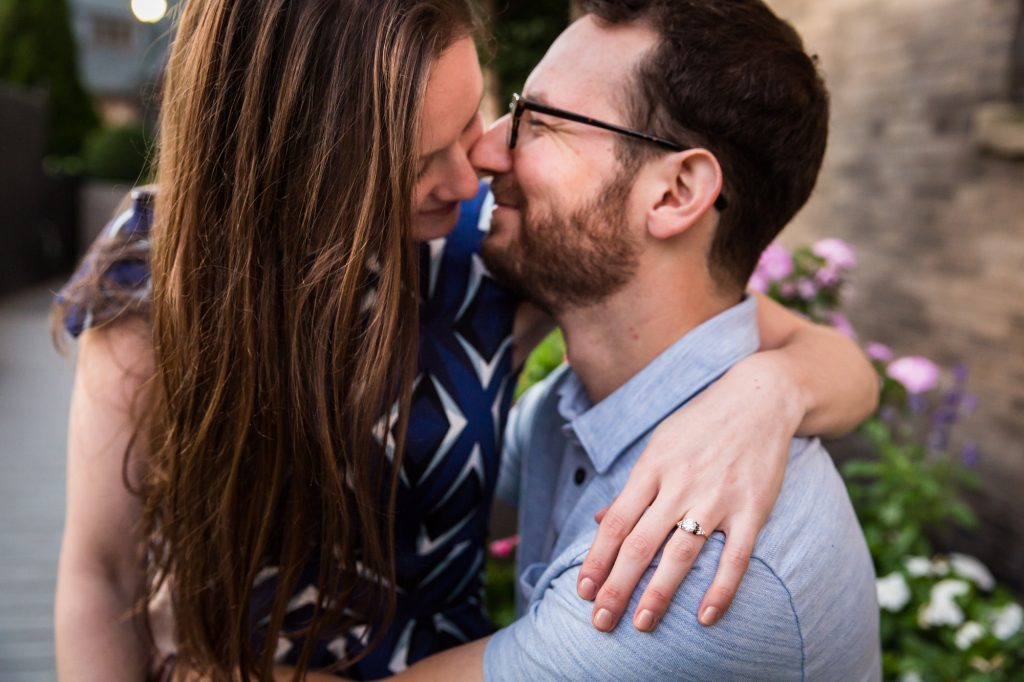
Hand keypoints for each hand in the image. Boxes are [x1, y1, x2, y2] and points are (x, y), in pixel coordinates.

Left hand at [576, 352, 801, 631]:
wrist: (758, 399)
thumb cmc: (700, 424)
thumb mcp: (658, 446)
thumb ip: (632, 487)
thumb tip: (601, 521)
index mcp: (652, 468)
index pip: (616, 522)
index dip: (596, 559)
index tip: (582, 591)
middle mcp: (680, 484)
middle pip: (640, 544)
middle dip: (617, 586)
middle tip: (600, 622)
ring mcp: (717, 497)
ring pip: (681, 554)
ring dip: (659, 593)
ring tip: (641, 624)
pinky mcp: (752, 509)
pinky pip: (735, 557)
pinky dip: (721, 589)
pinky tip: (705, 616)